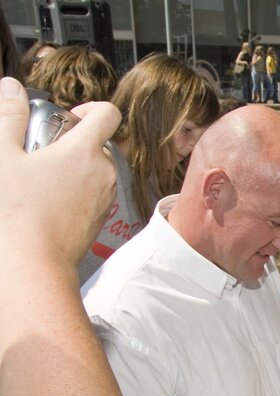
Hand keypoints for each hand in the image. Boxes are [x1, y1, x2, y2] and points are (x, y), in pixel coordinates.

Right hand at [0, 78, 119, 266]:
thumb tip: (11, 88)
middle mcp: (103, 172)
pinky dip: (75, 189)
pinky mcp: (100, 217)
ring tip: (38, 179)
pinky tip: (46, 200)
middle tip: (39, 152)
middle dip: (70, 142)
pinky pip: (92, 193)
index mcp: (84, 151)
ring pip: (93, 170)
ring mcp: (105, 197)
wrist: (33, 261)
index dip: (90, 108)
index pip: (108, 113)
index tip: (68, 117)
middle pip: (97, 143)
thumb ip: (9, 116)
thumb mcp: (4, 155)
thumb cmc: (18, 211)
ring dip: (71, 167)